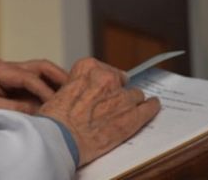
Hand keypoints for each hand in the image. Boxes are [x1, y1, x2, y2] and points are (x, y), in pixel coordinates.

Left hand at [0, 58, 67, 113]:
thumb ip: (12, 108)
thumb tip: (38, 110)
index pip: (29, 77)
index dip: (45, 91)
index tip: (57, 104)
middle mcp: (5, 67)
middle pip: (39, 66)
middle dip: (58, 76)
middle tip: (75, 88)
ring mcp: (10, 72)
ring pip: (40, 71)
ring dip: (56, 81)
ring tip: (72, 92)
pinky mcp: (13, 81)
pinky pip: (35, 81)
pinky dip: (48, 87)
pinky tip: (59, 97)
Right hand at [39, 57, 159, 166]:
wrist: (59, 139)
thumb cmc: (55, 119)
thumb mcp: (60, 91)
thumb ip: (78, 86)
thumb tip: (85, 94)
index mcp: (87, 68)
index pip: (104, 69)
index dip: (104, 81)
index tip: (104, 88)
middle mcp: (107, 78)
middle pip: (121, 81)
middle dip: (117, 91)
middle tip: (110, 103)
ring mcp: (122, 97)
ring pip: (135, 95)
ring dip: (130, 102)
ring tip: (127, 110)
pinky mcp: (132, 116)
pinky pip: (149, 108)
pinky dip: (151, 108)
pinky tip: (153, 106)